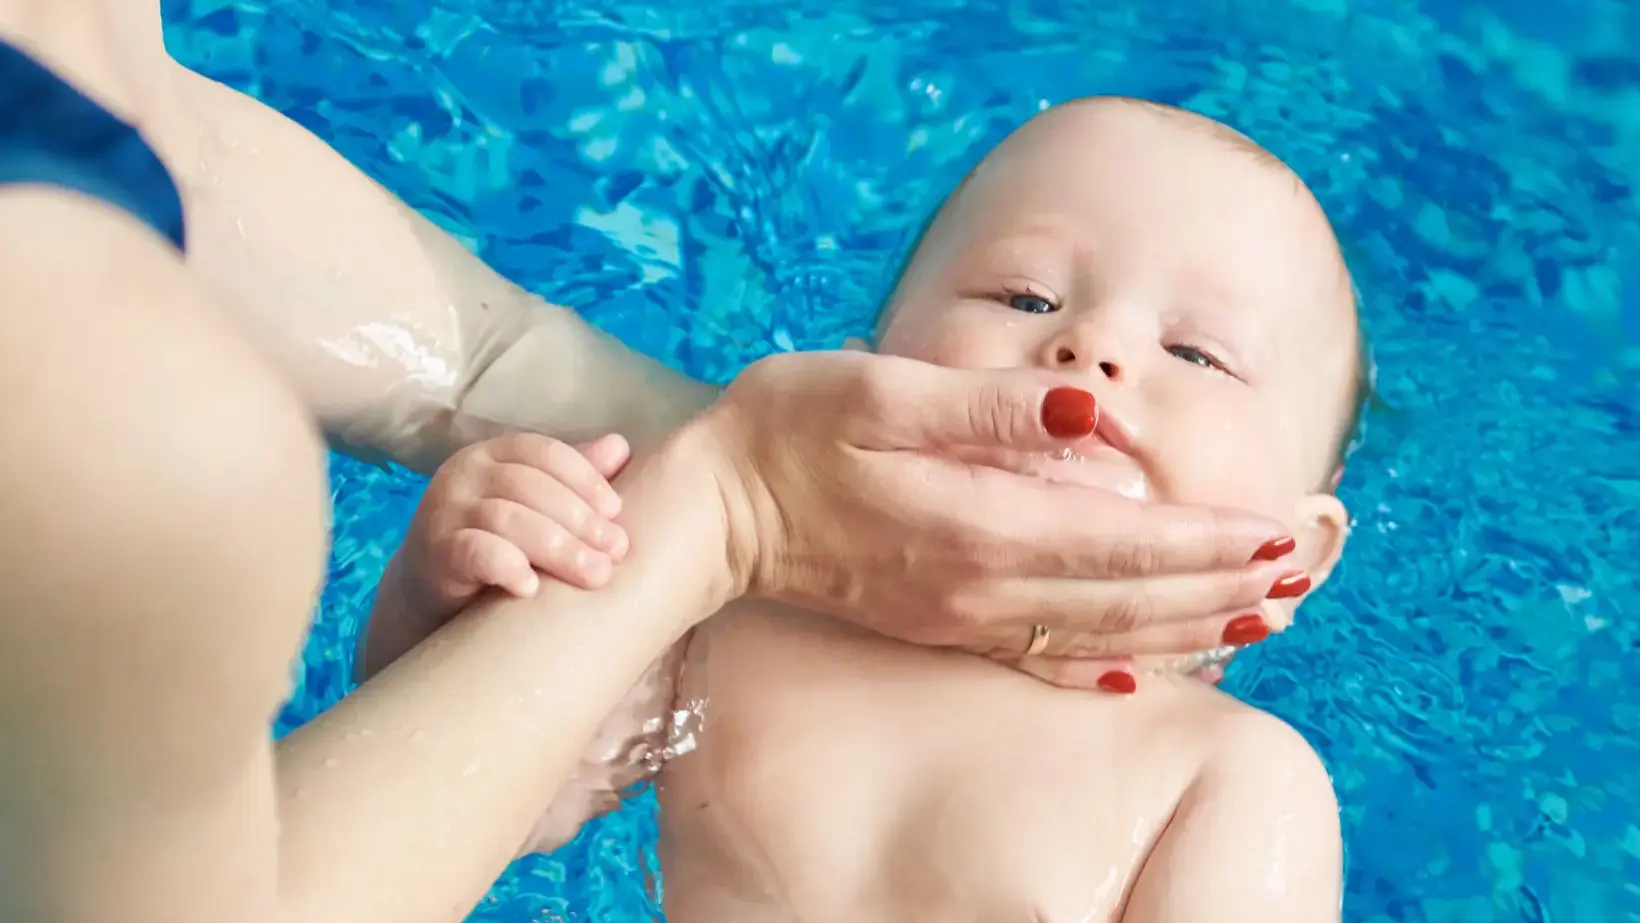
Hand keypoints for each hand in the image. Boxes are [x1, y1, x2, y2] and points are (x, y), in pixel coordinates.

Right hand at [398, 433, 632, 620]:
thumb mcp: (534, 504)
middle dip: (581, 519)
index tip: (617, 511)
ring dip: (560, 548)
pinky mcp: (435, 552)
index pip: (544, 453)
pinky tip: (534, 588)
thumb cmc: (495, 538)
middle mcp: (465, 473)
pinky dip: (507, 566)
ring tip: (596, 573)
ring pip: (508, 519)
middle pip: (531, 486)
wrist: (432, 585)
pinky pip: (474, 552)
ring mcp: (445, 510)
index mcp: (494, 453)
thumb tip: (620, 447)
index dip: (585, 479)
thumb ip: (572, 478)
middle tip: (617, 550)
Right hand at [688, 350, 1302, 689]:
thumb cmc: (788, 428)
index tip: (1278, 532)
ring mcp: (959, 616)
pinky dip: (1111, 662)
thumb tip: (1091, 418)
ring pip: (1101, 635)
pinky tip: (1149, 666)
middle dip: (1222, 589)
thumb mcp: (880, 391)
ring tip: (1258, 617)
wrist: (714, 509)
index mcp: (977, 523)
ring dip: (1187, 627)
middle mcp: (979, 585)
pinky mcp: (939, 625)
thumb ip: (990, 409)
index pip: (1123, 542)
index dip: (1208, 540)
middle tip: (1300, 576)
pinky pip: (1044, 656)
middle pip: (1129, 600)